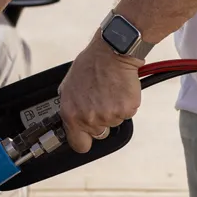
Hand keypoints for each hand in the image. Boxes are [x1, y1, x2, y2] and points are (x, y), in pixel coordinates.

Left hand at [58, 37, 142, 152]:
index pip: (78, 144)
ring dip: (114, 110)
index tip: (87, 136)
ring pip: (114, 122)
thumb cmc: (91, 64)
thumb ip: (69, 107)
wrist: (112, 52)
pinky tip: (120, 90)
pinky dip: (126, 104)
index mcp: (71, 114)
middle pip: (99, 133)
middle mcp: (89, 118)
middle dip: (101, 120)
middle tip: (102, 100)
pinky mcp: (126, 110)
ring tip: (110, 90)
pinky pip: (128, 114)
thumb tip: (70, 118)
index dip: (84, 140)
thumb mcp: (68, 86)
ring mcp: (109, 115)